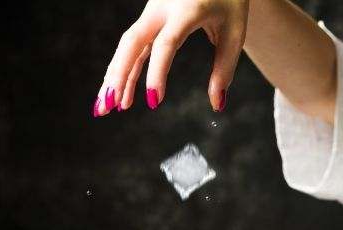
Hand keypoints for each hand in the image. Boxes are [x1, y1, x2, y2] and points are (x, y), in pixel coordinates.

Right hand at [93, 0, 249, 115]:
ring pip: (128, 44)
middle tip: (110, 107)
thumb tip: (217, 105)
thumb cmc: (229, 1)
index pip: (166, 44)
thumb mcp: (235, 34)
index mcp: (186, 10)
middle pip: (133, 42)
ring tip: (106, 107)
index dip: (157, 72)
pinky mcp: (150, 17)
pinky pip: (133, 45)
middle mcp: (162, 7)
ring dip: (115, 75)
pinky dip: (125, 68)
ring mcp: (152, 11)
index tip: (153, 101)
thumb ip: (225, 69)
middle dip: (119, 75)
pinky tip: (121, 92)